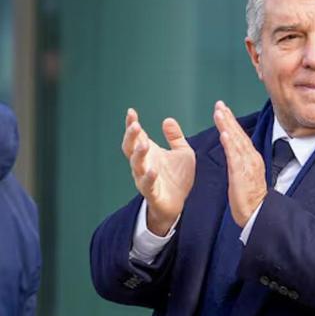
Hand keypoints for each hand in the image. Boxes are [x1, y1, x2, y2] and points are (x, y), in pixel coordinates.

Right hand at [121, 108, 195, 235]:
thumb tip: (167, 119)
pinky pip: (148, 185)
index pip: (136, 136)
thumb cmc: (178, 177)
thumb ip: (175, 137)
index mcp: (149, 153)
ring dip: (139, 154)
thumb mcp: (182, 153)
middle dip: (131, 137)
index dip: (132, 124)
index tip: (131, 112)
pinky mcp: (153, 193)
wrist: (179, 204)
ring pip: (137, 166)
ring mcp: (145, 179)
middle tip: (135, 125)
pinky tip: (153, 170)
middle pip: (131, 149)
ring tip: (144, 144)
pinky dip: (149, 178)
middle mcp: (143, 164)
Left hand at [213, 101, 267, 226]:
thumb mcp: (246, 176)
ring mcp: (247, 165)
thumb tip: (234, 154)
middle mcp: (251, 158)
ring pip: (236, 141)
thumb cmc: (250, 198)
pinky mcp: (241, 174)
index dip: (232, 123)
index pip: (241, 137)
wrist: (257, 213)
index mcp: (252, 159)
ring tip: (220, 113)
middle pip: (239, 134)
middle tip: (219, 104)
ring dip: (228, 126)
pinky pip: (234, 156)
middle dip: (228, 118)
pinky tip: (224, 133)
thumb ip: (241, 163)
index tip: (224, 110)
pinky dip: (229, 143)